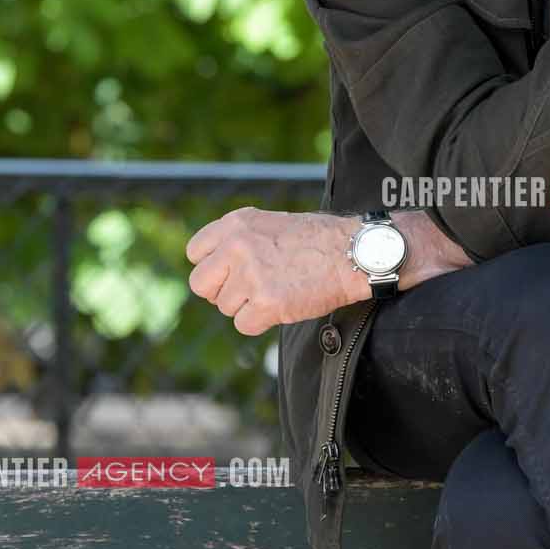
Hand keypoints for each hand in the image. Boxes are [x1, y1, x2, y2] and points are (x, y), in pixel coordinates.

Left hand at [186, 208, 359, 334]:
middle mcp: (238, 247)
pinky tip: (282, 306)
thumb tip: (215, 265)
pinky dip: (261, 322)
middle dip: (220, 292)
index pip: (195, 253)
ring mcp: (250, 275)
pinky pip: (244, 324)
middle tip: (246, 291)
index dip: (213, 268)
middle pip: (200, 284)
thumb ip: (239, 239)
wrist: (353, 253)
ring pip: (224, 307)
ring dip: (246, 307)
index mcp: (237, 224)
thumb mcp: (271, 223)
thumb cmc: (318, 240)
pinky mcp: (266, 303)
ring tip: (276, 291)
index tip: (231, 272)